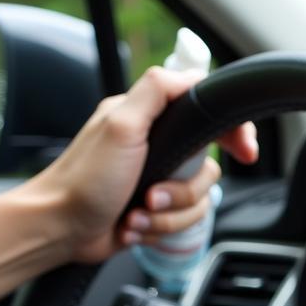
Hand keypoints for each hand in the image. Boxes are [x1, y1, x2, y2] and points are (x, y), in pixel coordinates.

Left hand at [24, 66, 258, 264]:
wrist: (59, 230)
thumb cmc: (83, 180)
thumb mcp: (120, 125)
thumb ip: (156, 91)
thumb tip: (191, 75)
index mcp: (150, 119)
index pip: (208, 112)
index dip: (233, 132)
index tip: (245, 152)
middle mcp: (158, 147)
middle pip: (209, 168)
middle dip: (182, 192)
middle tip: (151, 194)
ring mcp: (158, 181)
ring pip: (197, 202)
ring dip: (165, 216)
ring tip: (135, 214)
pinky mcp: (155, 210)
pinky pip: (181, 222)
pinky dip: (157, 228)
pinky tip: (131, 225)